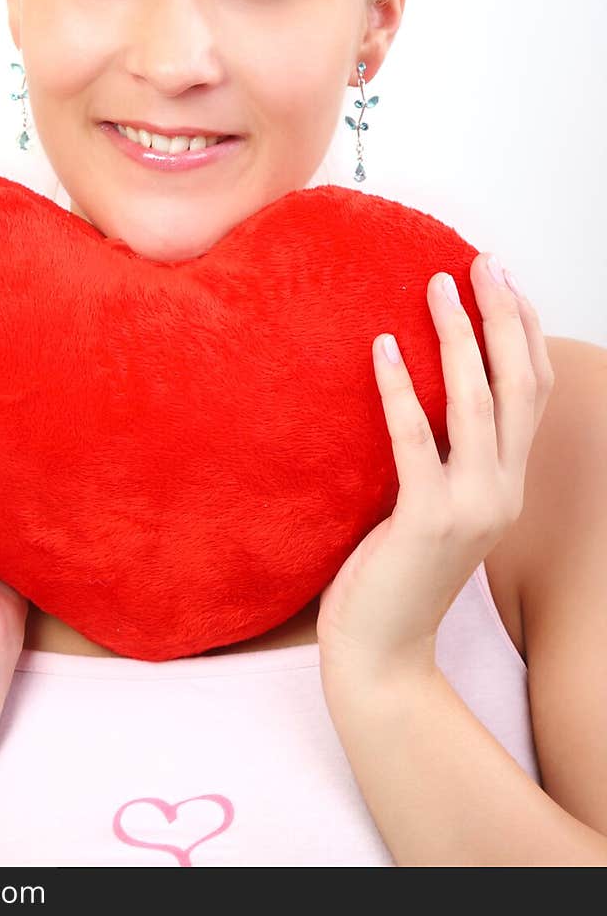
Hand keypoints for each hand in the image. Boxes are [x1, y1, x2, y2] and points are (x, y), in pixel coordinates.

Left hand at [315, 252, 554, 682]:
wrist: (383, 652)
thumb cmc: (399, 573)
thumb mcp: (438, 505)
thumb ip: (448, 456)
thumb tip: (429, 386)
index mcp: (509, 483)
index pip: (533, 393)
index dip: (525, 332)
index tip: (504, 280)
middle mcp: (504, 492)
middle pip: (518, 386)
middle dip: (503, 317)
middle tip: (480, 263)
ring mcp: (471, 507)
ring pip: (478, 404)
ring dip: (459, 338)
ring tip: (437, 285)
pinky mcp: (428, 521)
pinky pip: (416, 440)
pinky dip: (401, 390)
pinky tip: (384, 347)